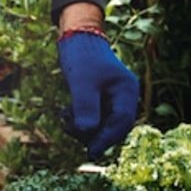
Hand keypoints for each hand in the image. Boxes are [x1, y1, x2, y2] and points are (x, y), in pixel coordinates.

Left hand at [58, 30, 137, 158]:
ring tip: (63, 118)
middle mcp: (124, 96)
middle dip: (91, 132)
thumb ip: (85, 106)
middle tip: (67, 128)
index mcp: (127, 90)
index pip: (121, 122)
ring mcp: (114, 97)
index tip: (91, 152)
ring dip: (83, 127)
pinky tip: (64, 114)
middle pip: (113, 126)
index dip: (106, 139)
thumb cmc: (81, 56)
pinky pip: (94, 117)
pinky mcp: (101, 98)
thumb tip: (87, 133)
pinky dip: (80, 120)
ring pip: (102, 124)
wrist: (76, 38)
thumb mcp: (81, 82)